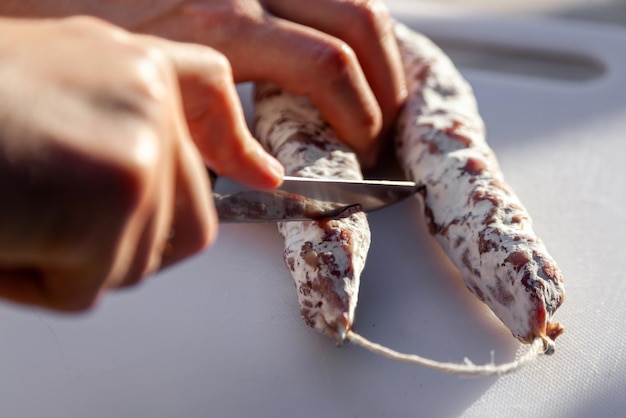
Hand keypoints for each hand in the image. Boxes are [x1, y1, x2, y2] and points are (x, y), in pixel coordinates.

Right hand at [0, 16, 282, 310]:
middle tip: (47, 211)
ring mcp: (141, 144)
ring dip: (72, 261)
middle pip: (187, 217)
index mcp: (130, 66)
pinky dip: (36, 282)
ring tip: (12, 209)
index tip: (259, 176)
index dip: (233, 142)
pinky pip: (91, 285)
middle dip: (122, 241)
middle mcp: (148, 96)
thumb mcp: (43, 78)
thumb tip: (165, 171)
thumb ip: (115, 115)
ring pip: (141, 258)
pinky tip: (0, 230)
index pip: (212, 92)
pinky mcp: (118, 194)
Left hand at [133, 0, 406, 165]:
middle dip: (387, 86)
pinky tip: (349, 54)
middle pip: (360, 22)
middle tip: (382, 130)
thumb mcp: (152, 101)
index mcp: (221, 26)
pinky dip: (353, 22)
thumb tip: (267, 172)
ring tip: (380, 94)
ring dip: (383, 50)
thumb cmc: (93, 35)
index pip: (327, 67)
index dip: (360, 115)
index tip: (362, 150)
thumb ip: (212, 139)